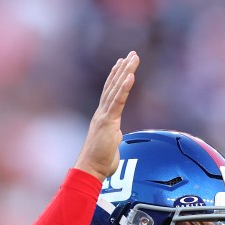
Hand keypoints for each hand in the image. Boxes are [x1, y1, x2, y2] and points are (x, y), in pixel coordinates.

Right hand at [74, 51, 140, 180]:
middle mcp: (102, 113)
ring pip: (116, 89)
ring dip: (125, 72)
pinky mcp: (107, 122)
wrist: (91, 169)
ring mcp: (104, 116)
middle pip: (113, 86)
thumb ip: (113, 136)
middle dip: (123, 69)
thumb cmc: (100, 161)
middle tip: (132, 54)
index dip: (116, 78)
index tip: (122, 64)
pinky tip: (130, 76)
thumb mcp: (110, 144)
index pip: (111, 93)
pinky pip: (117, 102)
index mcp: (103, 117)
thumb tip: (117, 137)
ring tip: (133, 58)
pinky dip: (124, 88)